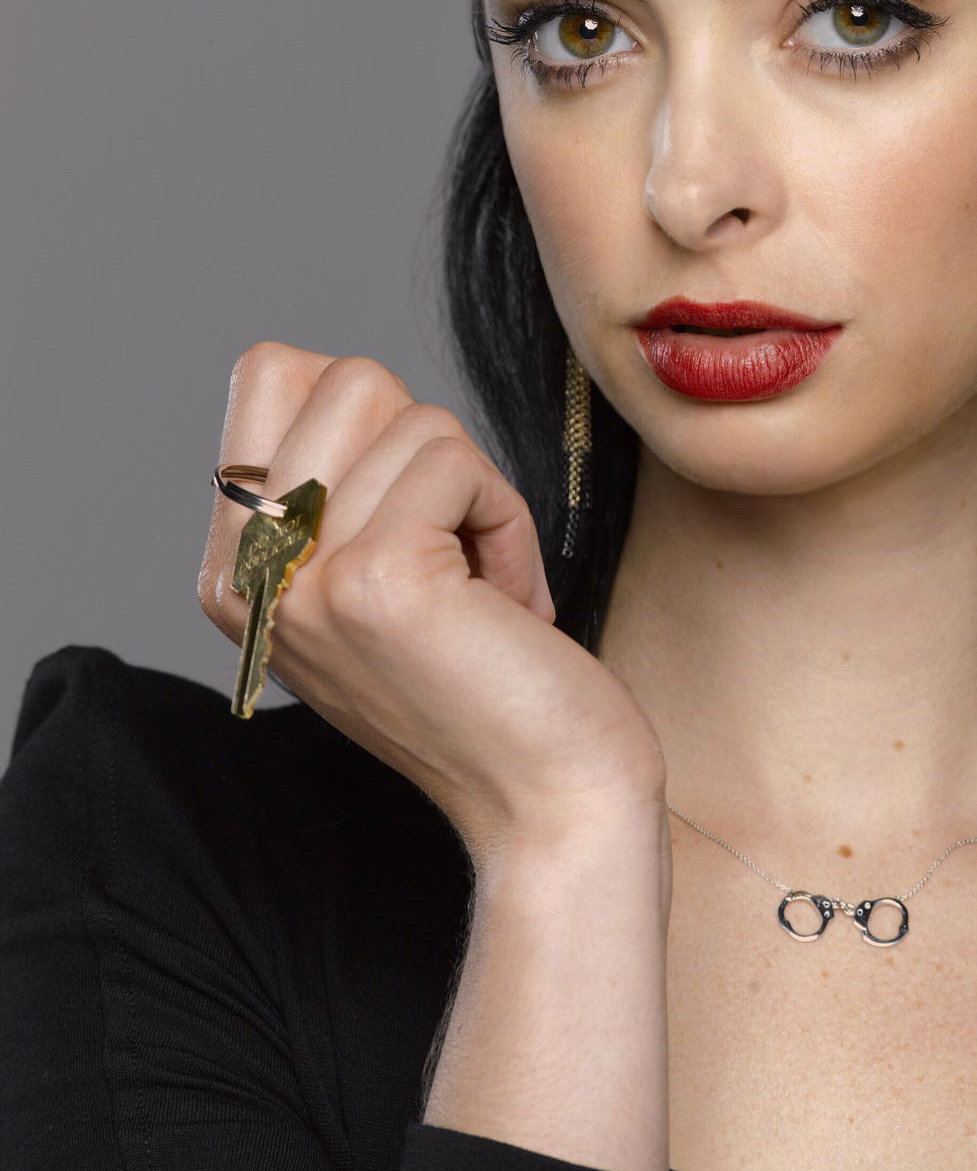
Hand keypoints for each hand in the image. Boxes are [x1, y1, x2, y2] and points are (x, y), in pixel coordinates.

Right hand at [199, 343, 665, 851]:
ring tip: (479, 592)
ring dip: (478, 495)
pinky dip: (506, 521)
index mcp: (230, 567)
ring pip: (415, 417)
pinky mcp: (377, 582)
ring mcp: (301, 580)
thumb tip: (326, 372)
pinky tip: (504, 607)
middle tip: (452, 552)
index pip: (270, 371)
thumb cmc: (486, 676)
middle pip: (344, 377)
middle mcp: (243, 576)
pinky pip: (458, 462)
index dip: (371, 412)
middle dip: (430, 448)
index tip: (408, 513)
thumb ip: (327, 484)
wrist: (553, 798)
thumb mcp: (370, 573)